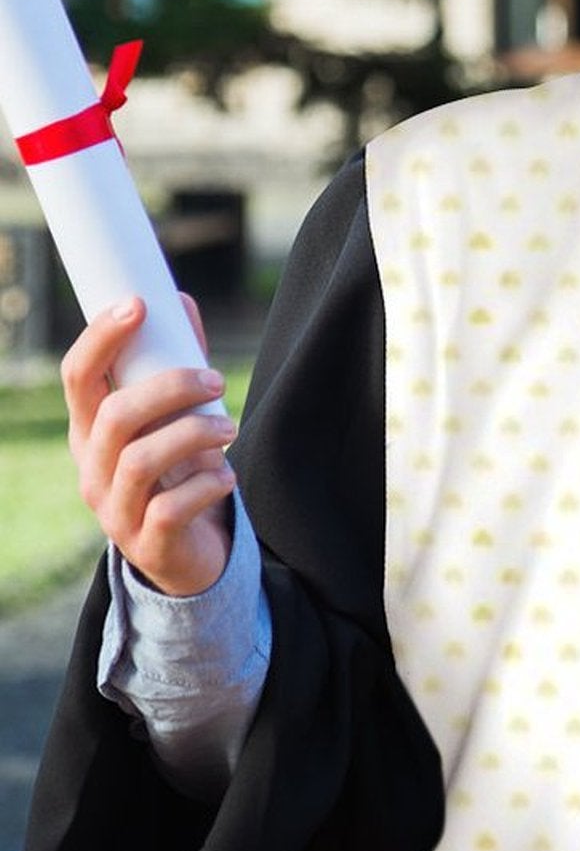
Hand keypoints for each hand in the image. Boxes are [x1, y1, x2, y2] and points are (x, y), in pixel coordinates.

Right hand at [62, 296, 236, 597]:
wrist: (184, 550)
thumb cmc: (176, 467)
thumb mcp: (171, 415)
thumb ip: (175, 362)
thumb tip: (180, 300)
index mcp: (91, 430)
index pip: (78, 377)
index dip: (101, 338)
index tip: (139, 304)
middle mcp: (91, 468)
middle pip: (115, 416)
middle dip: (171, 388)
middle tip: (215, 381)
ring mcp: (115, 509)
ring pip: (142, 460)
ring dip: (196, 433)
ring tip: (230, 427)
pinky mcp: (147, 542)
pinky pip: (172, 508)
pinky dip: (208, 483)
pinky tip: (225, 475)